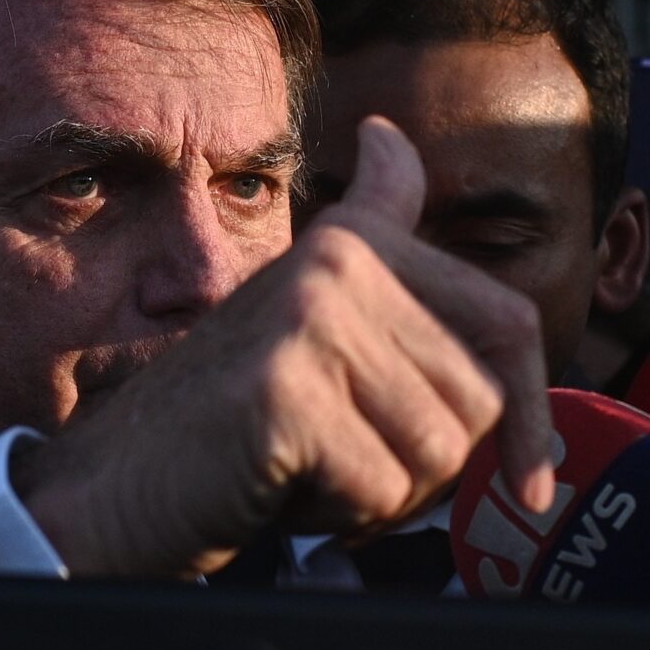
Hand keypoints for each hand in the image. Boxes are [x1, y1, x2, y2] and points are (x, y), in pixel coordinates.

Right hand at [12, 118, 554, 579]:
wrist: (114, 487)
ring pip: (439, 450)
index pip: (507, 323)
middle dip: (425, 468)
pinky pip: (383, 489)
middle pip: (478, 403)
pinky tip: (278, 490)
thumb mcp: (312, 319)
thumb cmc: (227, 422)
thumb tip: (388, 132)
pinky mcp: (285, 392)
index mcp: (355, 241)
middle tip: (340, 465)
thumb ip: (370, 228)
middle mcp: (338, 262)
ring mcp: (310, 321)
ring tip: (305, 470)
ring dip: (381, 496)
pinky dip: (340, 517)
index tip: (531, 486)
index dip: (534, 416)